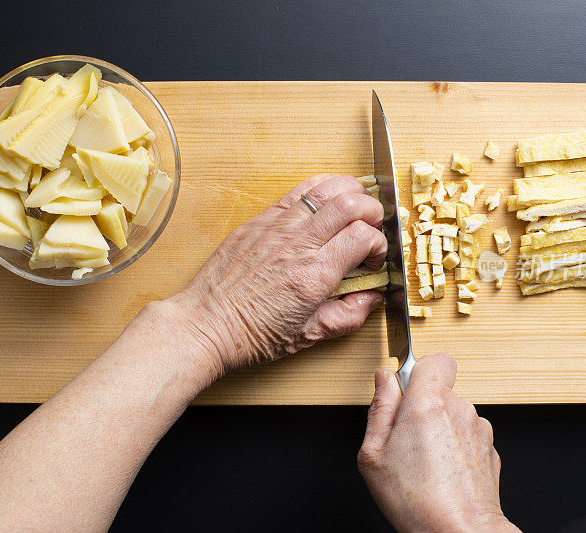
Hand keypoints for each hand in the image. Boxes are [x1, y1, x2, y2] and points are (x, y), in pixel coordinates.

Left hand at [171, 174, 387, 372]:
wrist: (206, 325)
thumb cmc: (250, 334)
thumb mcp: (308, 336)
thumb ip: (348, 316)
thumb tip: (371, 297)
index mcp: (314, 276)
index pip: (363, 236)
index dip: (379, 243)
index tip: (373, 258)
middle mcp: (297, 246)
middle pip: (350, 204)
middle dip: (373, 211)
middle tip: (372, 227)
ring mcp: (275, 229)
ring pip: (324, 189)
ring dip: (349, 192)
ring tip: (356, 204)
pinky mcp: (257, 222)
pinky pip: (295, 193)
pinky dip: (318, 189)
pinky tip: (326, 197)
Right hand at [357, 355, 518, 532]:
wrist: (460, 532)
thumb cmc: (415, 500)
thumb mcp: (374, 454)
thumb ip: (379, 408)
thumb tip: (383, 379)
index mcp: (428, 403)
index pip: (435, 360)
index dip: (420, 370)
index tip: (407, 390)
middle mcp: (459, 410)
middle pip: (441, 390)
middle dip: (424, 406)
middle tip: (407, 438)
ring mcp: (479, 429)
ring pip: (455, 414)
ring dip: (441, 428)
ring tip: (426, 461)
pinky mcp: (490, 449)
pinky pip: (468, 436)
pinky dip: (456, 447)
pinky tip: (443, 472)